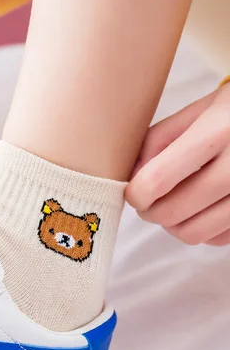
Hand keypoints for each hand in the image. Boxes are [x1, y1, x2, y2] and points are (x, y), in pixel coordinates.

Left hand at [126, 81, 229, 245]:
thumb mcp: (198, 110)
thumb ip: (159, 140)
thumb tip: (131, 177)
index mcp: (218, 132)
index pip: (156, 180)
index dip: (135, 193)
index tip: (133, 189)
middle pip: (170, 213)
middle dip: (149, 211)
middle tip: (149, 199)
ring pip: (192, 233)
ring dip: (172, 224)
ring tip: (173, 203)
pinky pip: (216, 239)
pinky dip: (201, 228)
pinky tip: (201, 208)